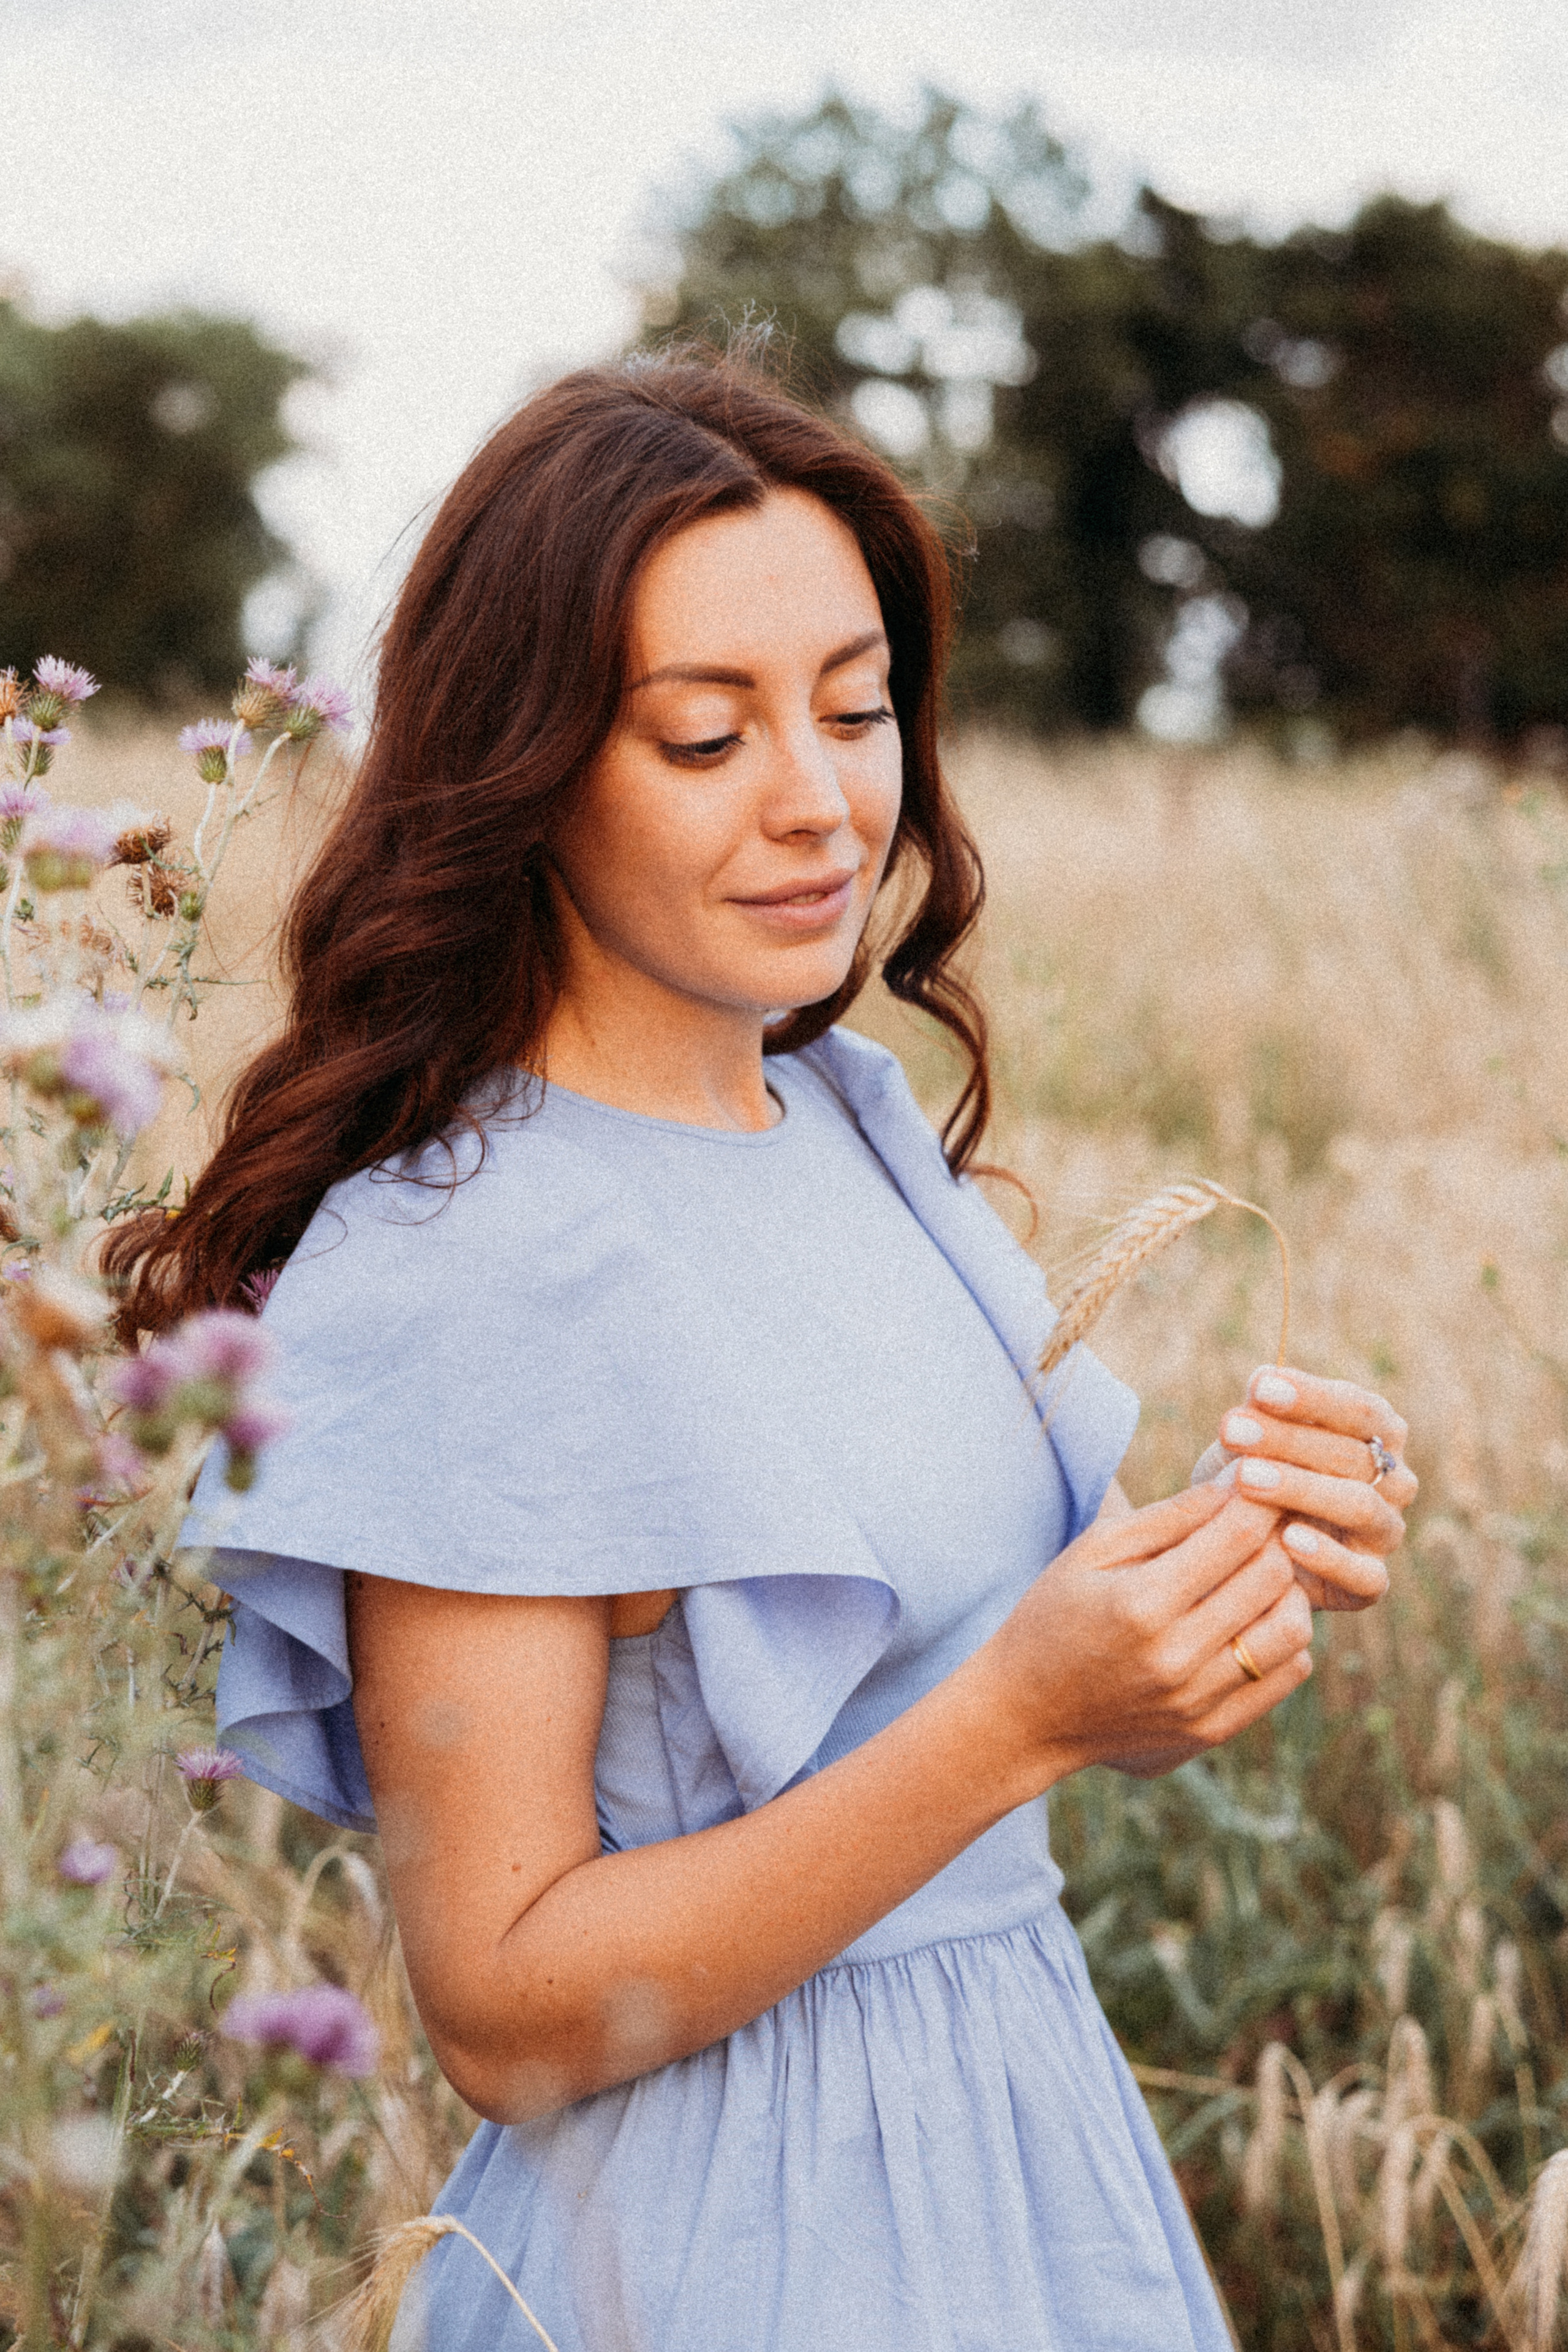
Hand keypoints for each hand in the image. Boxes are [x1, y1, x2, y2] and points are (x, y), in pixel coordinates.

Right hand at [985, 1484, 1313, 1786]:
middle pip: (1273, 1578)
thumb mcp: (1092, 1551)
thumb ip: (1166, 1517)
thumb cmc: (1054, 1616)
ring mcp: (1197, 1700)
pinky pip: (1286, 1674)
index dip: (1260, 1501)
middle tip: (1262, 1525)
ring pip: (1293, 1630)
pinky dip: (1286, 1639)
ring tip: (1262, 1574)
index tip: (1259, 1485)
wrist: (1027, 1715)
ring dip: (1289, 1591)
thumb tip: (1235, 1486)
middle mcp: (1175, 1657)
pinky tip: (1255, 1619)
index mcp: (1141, 1604)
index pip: (1236, 1537)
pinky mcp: (1210, 1729)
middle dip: (1276, 1539)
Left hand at [1191, 1365, 1414, 1612]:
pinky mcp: (1372, 1581)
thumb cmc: (1255, 1477)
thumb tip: (1262, 1382)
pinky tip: (1287, 1539)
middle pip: (1352, 1454)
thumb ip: (1262, 1413)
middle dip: (1287, 1439)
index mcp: (1378, 1433)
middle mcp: (1396, 1480)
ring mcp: (1386, 1531)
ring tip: (1246, 1478)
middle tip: (1231, 1430)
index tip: (1258, 1387)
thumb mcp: (1252, 1441)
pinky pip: (1364, 1573)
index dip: (1311, 1396)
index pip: (1359, 1408)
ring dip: (1301, 1488)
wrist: (1248, 1549)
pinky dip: (1327, 1556)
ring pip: (1359, 1505)